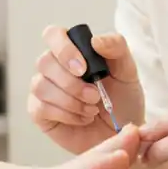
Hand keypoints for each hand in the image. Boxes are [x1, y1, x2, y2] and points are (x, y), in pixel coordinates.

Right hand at [27, 26, 145, 155]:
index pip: (53, 35)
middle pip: (44, 62)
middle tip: (95, 96)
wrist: (121, 134)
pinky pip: (41, 107)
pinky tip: (83, 119)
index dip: (64, 49)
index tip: (83, 69)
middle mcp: (53, 66)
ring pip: (40, 85)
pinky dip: (66, 114)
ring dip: (70, 100)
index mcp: (72, 50)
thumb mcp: (128, 72)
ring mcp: (43, 89)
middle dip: (71, 83)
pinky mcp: (39, 112)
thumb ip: (117, 48)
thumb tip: (95, 40)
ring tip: (92, 110)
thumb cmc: (123, 100)